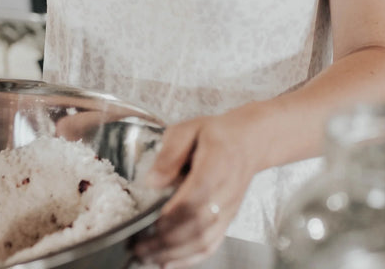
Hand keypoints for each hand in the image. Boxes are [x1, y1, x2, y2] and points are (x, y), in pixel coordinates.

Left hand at [133, 109, 259, 268]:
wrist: (248, 142)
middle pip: (197, 224)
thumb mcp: (187, 129)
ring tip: (146, 256)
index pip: (193, 198)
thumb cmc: (215, 134)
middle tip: (136, 245)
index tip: (146, 223)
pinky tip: (168, 261)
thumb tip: (152, 181)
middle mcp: (225, 193)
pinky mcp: (227, 220)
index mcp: (215, 166)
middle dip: (165, 240)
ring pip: (203, 240)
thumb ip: (169, 153)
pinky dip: (190, 258)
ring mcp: (228, 210)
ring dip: (174, 253)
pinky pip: (211, 244)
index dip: (170, 215)